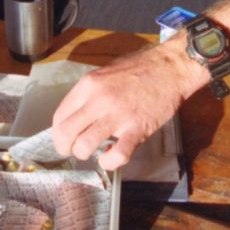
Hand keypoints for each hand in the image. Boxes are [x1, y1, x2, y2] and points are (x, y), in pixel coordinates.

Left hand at [52, 39, 203, 168]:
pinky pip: (117, 155)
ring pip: (85, 146)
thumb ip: (90, 93)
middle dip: (65, 148)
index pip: (60, 116)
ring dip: (85, 154)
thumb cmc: (140, 68)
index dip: (58, 134)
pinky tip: (111, 157)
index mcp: (89, 84)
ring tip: (94, 152)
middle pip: (66, 133)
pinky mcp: (138, 128)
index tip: (64, 139)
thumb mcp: (106, 72)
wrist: (171, 67)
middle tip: (73, 151)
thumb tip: (77, 115)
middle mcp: (99, 99)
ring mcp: (118, 115)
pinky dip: (110, 162)